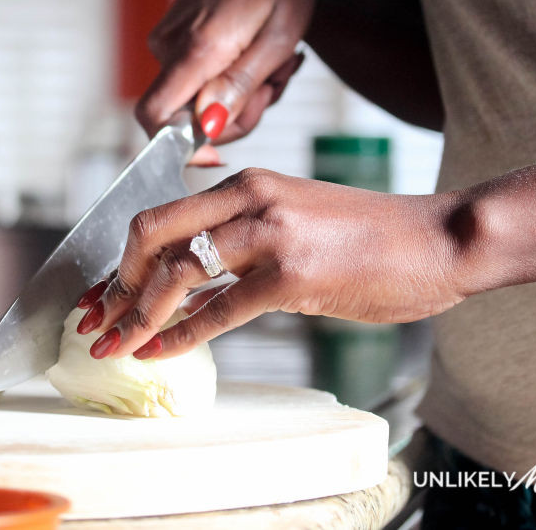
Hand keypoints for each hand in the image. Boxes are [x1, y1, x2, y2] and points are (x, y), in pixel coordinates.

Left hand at [73, 168, 466, 359]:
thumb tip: (193, 279)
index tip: (102, 291)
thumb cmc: (369, 236)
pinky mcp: (292, 275)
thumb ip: (243, 239)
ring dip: (136, 314)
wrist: (436, 239)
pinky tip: (156, 352)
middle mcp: (249, 198)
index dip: (121, 258)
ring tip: (113, 344)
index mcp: (246, 183)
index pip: (161, 215)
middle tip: (100, 318)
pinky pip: (217, 310)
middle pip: (150, 233)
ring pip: (176, 272)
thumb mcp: (295, 219)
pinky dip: (179, 336)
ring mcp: (269, 234)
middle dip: (115, 282)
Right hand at [137, 0, 317, 163]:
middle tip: (275, 82)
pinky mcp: (172, 37)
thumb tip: (205, 126)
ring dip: (240, 93)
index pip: (154, 116)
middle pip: (189, 117)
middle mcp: (171, 43)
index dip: (179, 147)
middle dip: (237, 113)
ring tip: (272, 60)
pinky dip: (230, 77)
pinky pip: (197, 79)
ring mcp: (168, 39)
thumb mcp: (279, 40)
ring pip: (198, 100)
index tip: (217, 154)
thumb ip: (239, 86)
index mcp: (197, 46)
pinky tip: (253, 54)